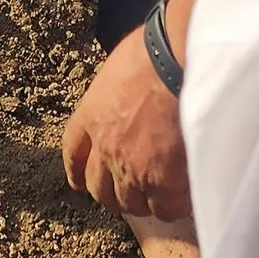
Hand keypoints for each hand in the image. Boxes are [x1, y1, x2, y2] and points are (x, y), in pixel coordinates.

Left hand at [61, 26, 190, 220]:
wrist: (180, 60)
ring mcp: (131, 168)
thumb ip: (119, 93)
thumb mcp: (122, 66)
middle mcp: (105, 147)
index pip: (74, 151)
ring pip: (132, 204)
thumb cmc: (156, 50)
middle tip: (130, 192)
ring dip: (145, 202)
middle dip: (113, 193)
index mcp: (91, 115)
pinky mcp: (162, 182)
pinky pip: (164, 208)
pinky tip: (184, 196)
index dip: (77, 169)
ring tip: (162, 198)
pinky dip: (173, 205)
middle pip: (99, 188)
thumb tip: (132, 96)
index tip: (79, 180)